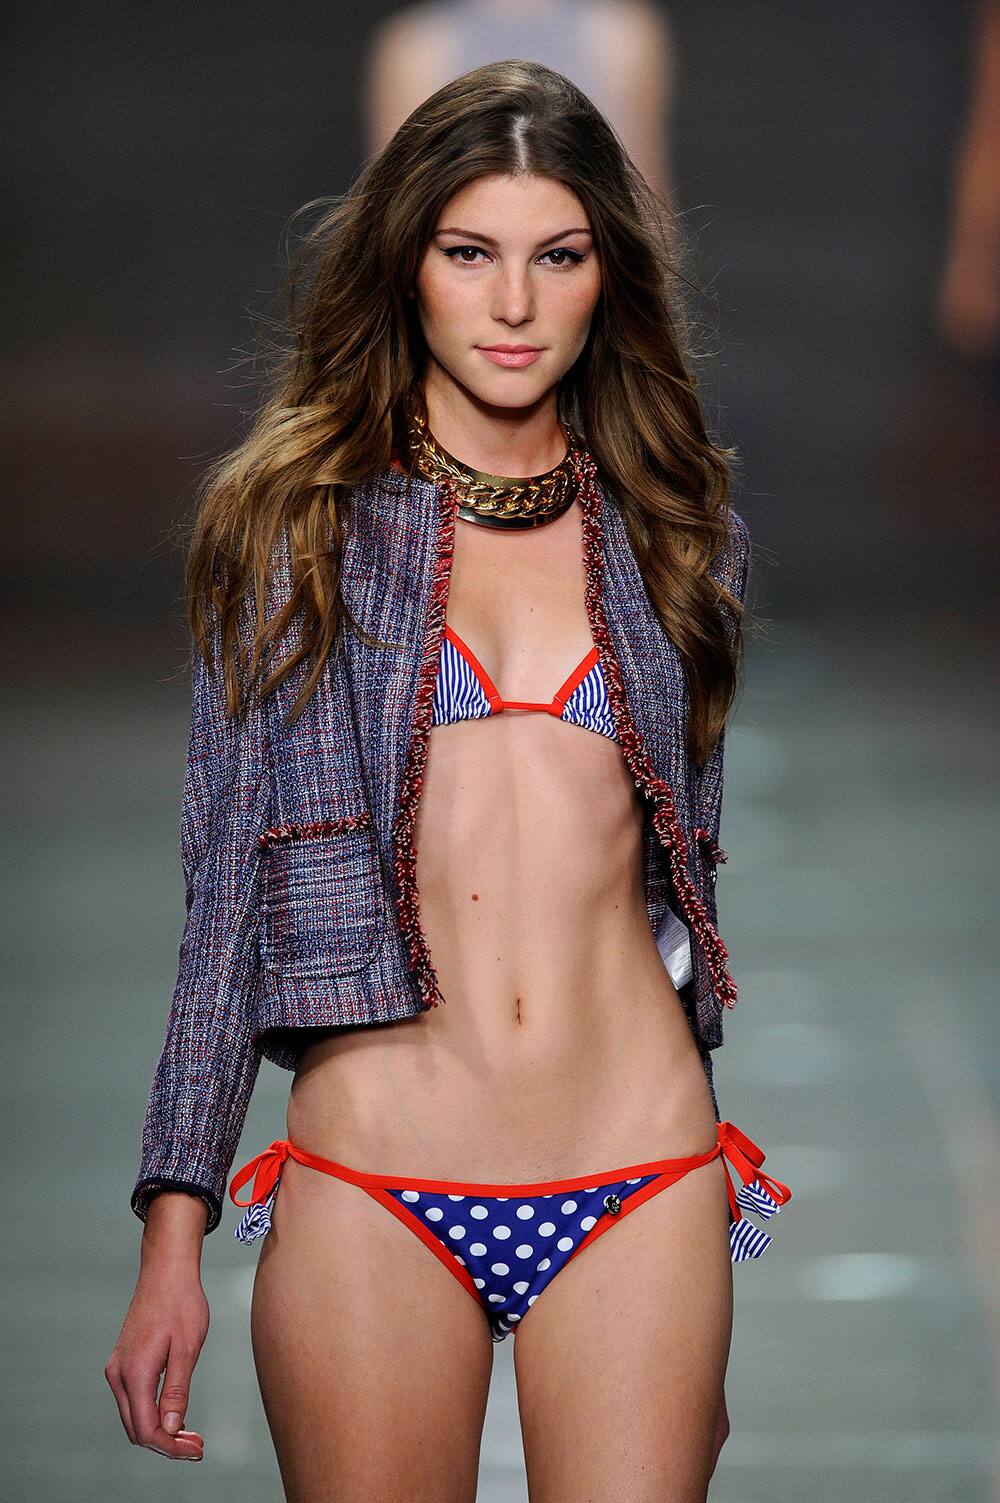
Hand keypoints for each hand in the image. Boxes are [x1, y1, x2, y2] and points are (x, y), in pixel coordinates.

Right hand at [105, 1263, 208, 1460]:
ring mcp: (118, 1368)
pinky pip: (133, 1401)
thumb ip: (177, 1390)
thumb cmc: (182, 1303)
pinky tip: (175, 1415)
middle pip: (137, 1428)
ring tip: (190, 1435)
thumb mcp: (187, 1347)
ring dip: (160, 1431)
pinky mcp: (123, 1363)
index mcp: (135, 1372)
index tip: (197, 1451)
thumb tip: (170, 1429)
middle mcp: (119, 1374)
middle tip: (197, 1447)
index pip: (147, 1429)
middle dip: (166, 1444)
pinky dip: (152, 1414)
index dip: (171, 1447)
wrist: (166, 1271)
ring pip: (133, 1417)